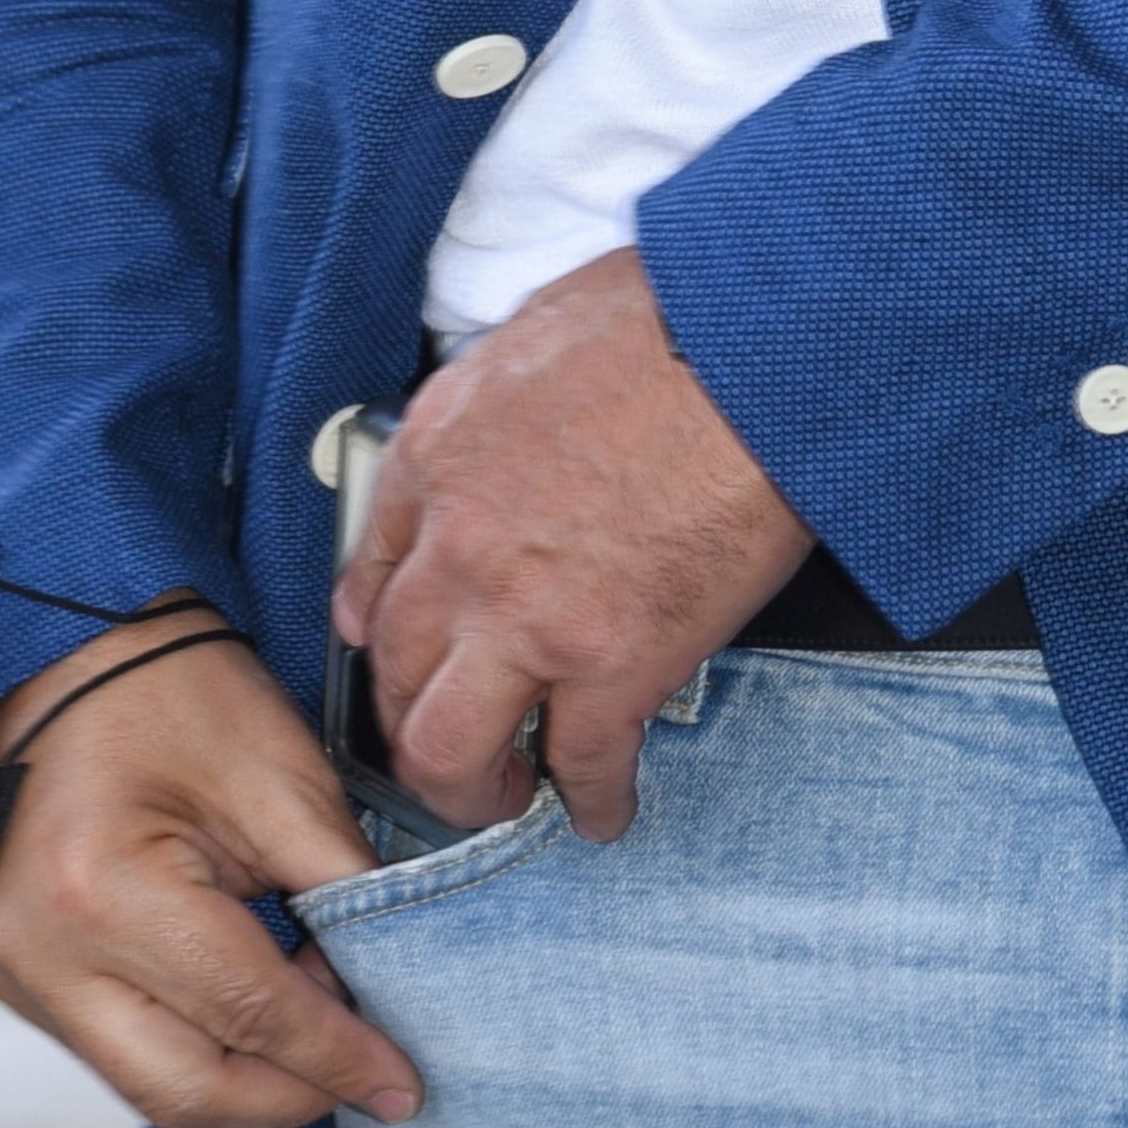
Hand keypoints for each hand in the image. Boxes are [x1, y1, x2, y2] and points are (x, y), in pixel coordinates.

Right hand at [0, 610, 415, 1127]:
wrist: (73, 648)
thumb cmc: (176, 685)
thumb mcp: (282, 775)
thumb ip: (340, 889)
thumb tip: (387, 985)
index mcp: (103, 892)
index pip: (244, 1012)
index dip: (333, 1055)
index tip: (401, 1083)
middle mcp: (37, 953)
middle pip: (181, 1086)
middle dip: (286, 1094)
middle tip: (366, 1075)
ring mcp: (9, 969)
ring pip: (144, 1079)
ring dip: (240, 1074)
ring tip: (319, 1030)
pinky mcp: (6, 971)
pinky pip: (111, 1043)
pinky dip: (189, 1041)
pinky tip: (250, 1006)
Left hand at [333, 246, 810, 842]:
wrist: (757, 344)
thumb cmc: (670, 316)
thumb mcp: (532, 333)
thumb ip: (490, 401)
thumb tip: (493, 433)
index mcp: (437, 457)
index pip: (370, 578)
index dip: (384, 637)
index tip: (404, 661)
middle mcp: (459, 550)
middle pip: (394, 679)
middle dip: (413, 725)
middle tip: (446, 743)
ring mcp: (529, 618)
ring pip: (446, 751)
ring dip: (470, 789)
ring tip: (506, 795)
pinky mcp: (615, 664)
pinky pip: (581, 765)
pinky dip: (592, 802)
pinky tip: (605, 811)